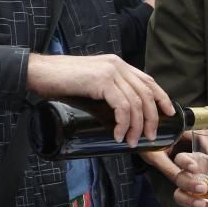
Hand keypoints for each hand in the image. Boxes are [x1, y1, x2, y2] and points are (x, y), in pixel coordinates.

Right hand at [26, 53, 174, 146]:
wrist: (38, 72)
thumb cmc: (59, 82)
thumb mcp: (89, 83)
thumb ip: (104, 89)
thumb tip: (115, 112)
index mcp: (117, 64)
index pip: (148, 80)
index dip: (161, 97)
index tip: (169, 113)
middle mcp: (117, 65)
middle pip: (146, 94)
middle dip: (152, 118)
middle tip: (149, 137)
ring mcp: (110, 71)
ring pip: (136, 103)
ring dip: (136, 127)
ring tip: (131, 141)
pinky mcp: (101, 81)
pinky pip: (122, 106)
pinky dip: (123, 124)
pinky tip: (119, 135)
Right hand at [164, 150, 207, 206]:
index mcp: (195, 161)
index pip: (182, 159)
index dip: (185, 162)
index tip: (194, 167)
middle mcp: (187, 173)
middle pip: (178, 176)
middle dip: (189, 182)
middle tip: (204, 187)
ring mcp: (185, 187)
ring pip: (179, 192)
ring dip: (190, 198)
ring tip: (204, 201)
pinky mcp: (187, 199)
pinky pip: (183, 201)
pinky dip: (192, 204)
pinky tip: (204, 205)